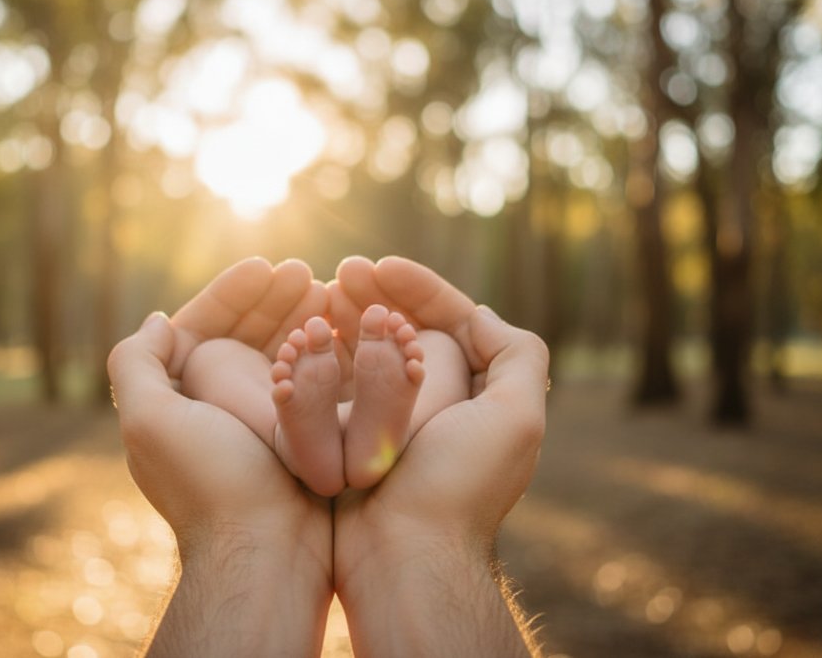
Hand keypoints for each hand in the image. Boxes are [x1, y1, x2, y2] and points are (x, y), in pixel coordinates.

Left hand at [108, 258, 332, 656]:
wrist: (267, 550)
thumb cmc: (209, 483)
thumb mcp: (150, 420)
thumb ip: (136, 363)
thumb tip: (158, 321)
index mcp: (176, 400)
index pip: (200, 327)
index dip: (232, 293)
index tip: (268, 265)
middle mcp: (215, 410)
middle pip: (243, 336)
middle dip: (273, 300)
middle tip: (309, 274)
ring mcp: (258, 426)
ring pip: (280, 355)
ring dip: (302, 320)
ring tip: (333, 294)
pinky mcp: (298, 440)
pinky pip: (311, 383)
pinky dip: (325, 355)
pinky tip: (346, 332)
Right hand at [329, 255, 548, 656]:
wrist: (403, 556)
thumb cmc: (460, 487)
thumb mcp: (516, 417)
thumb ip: (517, 355)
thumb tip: (479, 314)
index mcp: (482, 394)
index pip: (454, 319)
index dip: (420, 286)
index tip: (381, 265)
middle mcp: (442, 405)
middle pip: (409, 329)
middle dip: (377, 295)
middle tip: (341, 272)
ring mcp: (395, 423)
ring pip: (370, 351)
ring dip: (348, 318)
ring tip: (319, 294)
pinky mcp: (355, 440)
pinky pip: (339, 384)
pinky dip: (325, 356)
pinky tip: (304, 334)